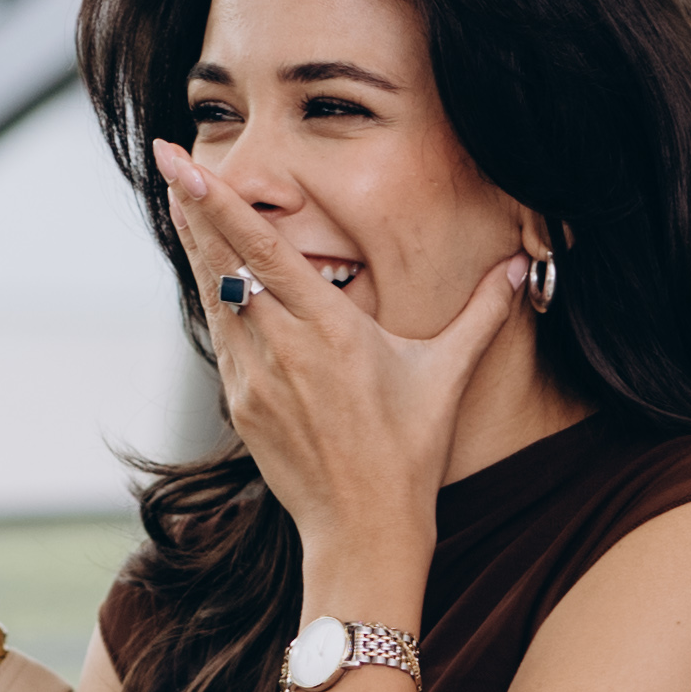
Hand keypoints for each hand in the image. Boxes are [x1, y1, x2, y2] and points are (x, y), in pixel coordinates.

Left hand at [152, 137, 523, 564]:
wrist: (364, 531)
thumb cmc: (410, 452)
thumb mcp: (447, 376)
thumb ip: (482, 314)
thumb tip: (523, 265)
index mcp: (330, 329)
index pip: (262, 250)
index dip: (219, 204)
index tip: (184, 166)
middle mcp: (283, 347)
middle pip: (225, 263)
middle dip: (194, 209)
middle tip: (168, 160)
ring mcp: (254, 378)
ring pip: (216, 297)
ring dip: (198, 249)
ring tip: (178, 203)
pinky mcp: (241, 404)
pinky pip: (223, 338)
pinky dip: (214, 300)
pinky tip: (209, 275)